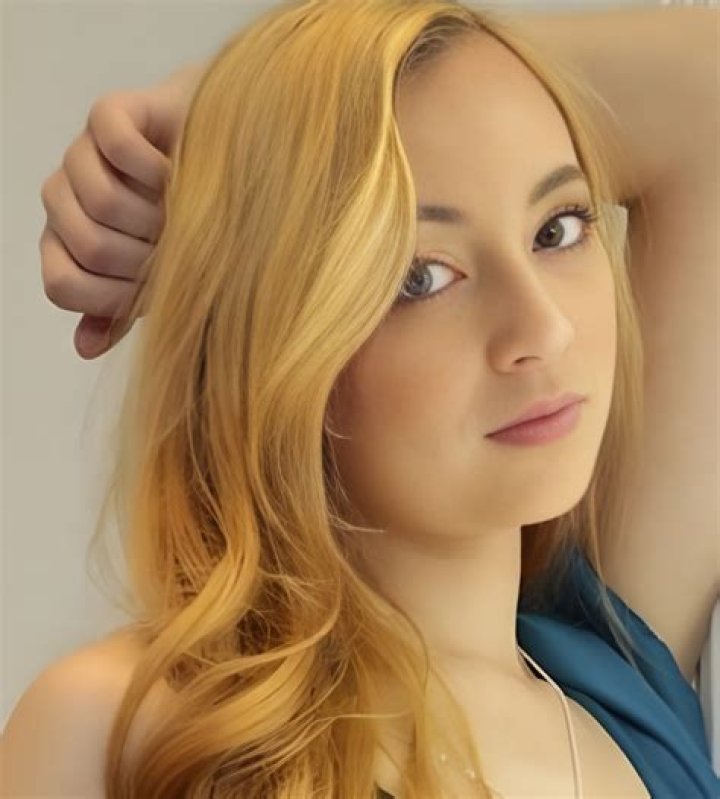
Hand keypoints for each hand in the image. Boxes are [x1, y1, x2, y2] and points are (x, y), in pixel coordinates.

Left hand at [39, 63, 203, 358]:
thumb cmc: (185, 225)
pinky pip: (117, 146)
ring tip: (184, 214)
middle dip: (148, 257)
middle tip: (180, 247)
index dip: (114, 298)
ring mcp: (81, 153)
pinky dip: (156, 169)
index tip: (156, 290)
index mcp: (65, 241)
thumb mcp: (158, 281)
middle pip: (90, 246)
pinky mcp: (109, 114)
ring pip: (101, 200)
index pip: (62, 285)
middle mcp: (63, 198)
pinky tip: (180, 176)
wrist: (217, 160)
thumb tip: (85, 348)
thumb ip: (120, 311)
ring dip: (157, 216)